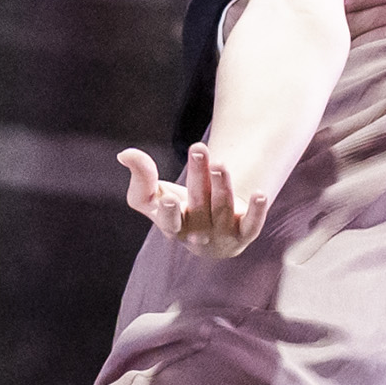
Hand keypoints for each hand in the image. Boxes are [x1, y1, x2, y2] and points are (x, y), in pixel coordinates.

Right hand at [117, 140, 271, 257]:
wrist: (211, 232)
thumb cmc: (178, 210)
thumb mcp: (154, 195)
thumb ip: (141, 176)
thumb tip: (125, 154)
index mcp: (173, 227)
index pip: (169, 221)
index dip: (169, 212)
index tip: (168, 199)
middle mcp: (198, 234)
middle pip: (199, 204)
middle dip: (199, 177)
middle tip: (199, 149)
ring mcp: (222, 235)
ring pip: (223, 208)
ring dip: (222, 185)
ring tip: (219, 162)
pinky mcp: (245, 233)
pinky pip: (252, 224)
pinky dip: (256, 211)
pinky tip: (260, 194)